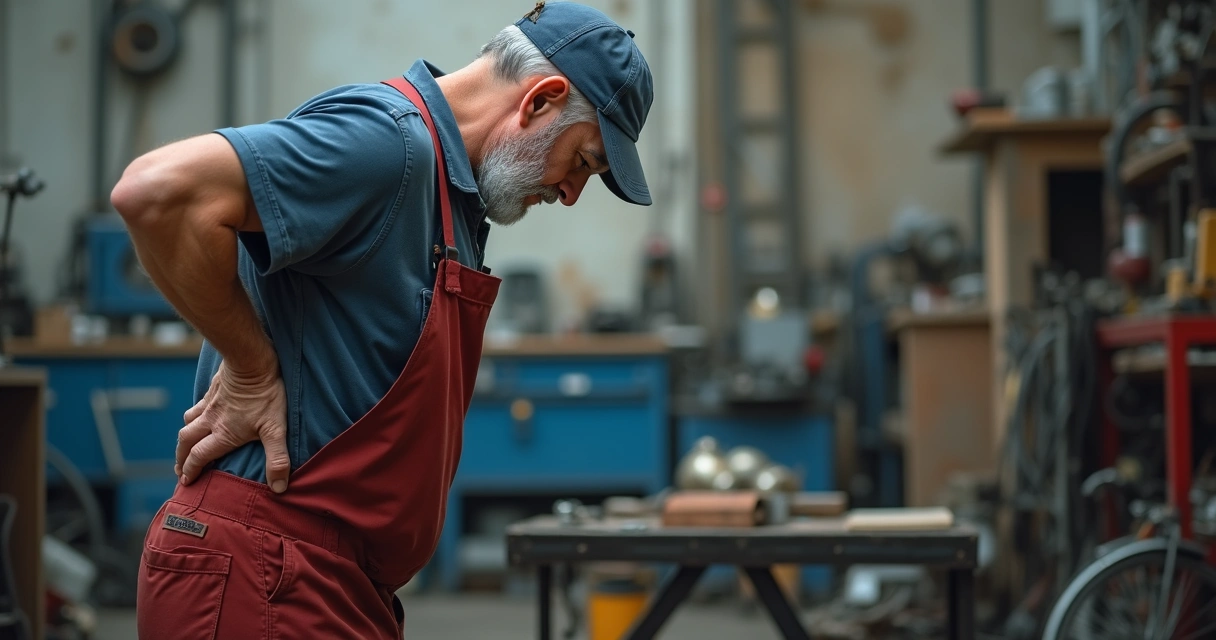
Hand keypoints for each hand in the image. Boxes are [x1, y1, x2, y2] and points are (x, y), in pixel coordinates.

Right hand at [176, 359, 290, 491]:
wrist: (252, 362)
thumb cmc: (265, 396)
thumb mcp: (276, 430)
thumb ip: (277, 459)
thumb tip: (278, 488)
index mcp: (223, 434)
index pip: (199, 457)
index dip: (191, 470)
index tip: (185, 482)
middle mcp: (210, 420)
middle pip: (186, 442)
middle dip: (181, 458)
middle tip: (180, 469)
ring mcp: (209, 404)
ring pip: (188, 423)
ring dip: (184, 437)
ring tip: (186, 446)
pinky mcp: (212, 390)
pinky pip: (196, 406)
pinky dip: (192, 415)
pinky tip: (199, 415)